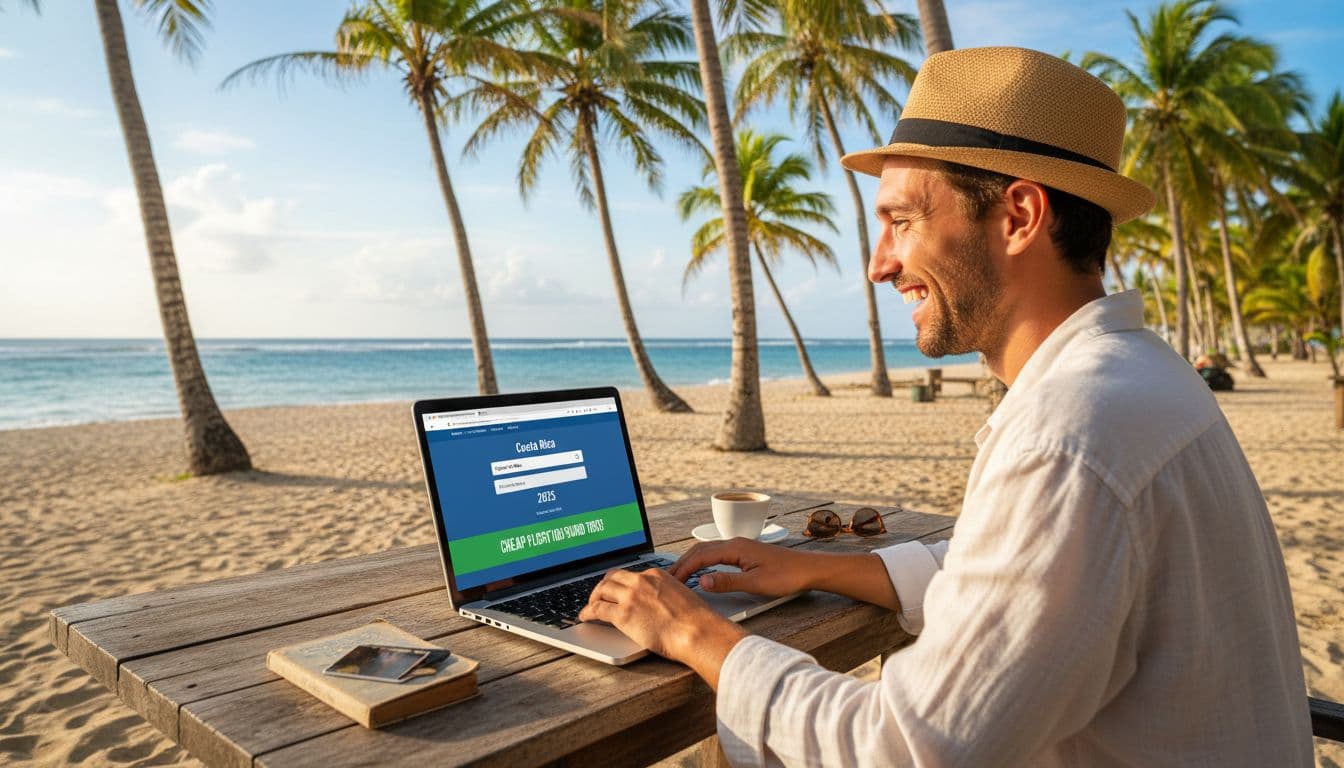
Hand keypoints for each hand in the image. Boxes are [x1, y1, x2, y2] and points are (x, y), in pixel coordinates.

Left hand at [578, 567, 745, 687]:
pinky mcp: (623, 614)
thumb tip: (658, 606)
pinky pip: (597, 609)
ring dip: (592, 598)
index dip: (620, 583)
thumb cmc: (695, 620)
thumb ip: (665, 596)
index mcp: (655, 575)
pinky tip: (585, 617)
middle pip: (612, 577)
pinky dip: (587, 612)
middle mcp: (641, 581)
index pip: (630, 575)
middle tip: (598, 595)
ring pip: (602, 590)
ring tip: (590, 606)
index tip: (616, 590)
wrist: (697, 631)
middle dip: (602, 586)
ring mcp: (631, 597)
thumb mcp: (680, 597)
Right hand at [670, 538, 813, 596]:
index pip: (700, 556)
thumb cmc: (787, 576)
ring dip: (691, 561)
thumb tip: (702, 581)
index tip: (670, 581)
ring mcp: (740, 546)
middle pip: (700, 550)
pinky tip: (701, 570)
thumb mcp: (755, 583)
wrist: (809, 569)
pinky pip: (716, 553)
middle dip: (682, 563)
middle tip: (667, 578)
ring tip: (679, 575)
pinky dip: (703, 560)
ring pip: (707, 550)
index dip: (683, 569)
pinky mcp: (745, 552)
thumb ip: (727, 582)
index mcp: (735, 548)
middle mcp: (735, 543)